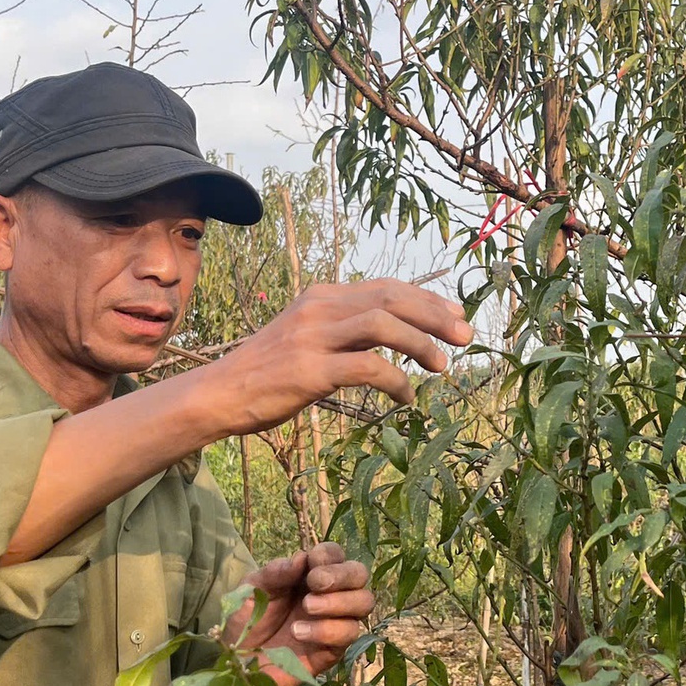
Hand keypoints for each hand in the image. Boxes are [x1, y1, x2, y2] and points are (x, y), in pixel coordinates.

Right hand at [211, 279, 472, 435]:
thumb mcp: (307, 334)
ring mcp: (313, 338)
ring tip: (442, 366)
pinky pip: (368, 368)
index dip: (427, 299)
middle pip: (392, 298)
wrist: (220, 393)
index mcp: (322, 296)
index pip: (386, 287)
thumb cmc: (269, 371)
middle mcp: (319, 309)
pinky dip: (397, 382)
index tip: (456, 316)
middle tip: (465, 337)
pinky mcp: (310, 371)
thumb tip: (394, 330)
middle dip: (435, 315)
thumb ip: (344, 327)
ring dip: (421, 344)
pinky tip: (406, 398)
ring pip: (383, 326)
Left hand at [222, 543, 375, 685]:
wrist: (237, 665)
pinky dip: (327, 630)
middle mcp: (327, 595)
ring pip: (363, 603)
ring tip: (307, 607)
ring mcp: (333, 622)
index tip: (310, 564)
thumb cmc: (244, 623)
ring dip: (338, 602)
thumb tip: (301, 558)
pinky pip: (348, 634)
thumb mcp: (251, 591)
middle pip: (359, 574)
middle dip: (342, 575)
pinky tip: (300, 633)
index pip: (336, 554)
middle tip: (314, 583)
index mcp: (308, 575)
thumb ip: (274, 573)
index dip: (329, 555)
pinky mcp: (333, 649)